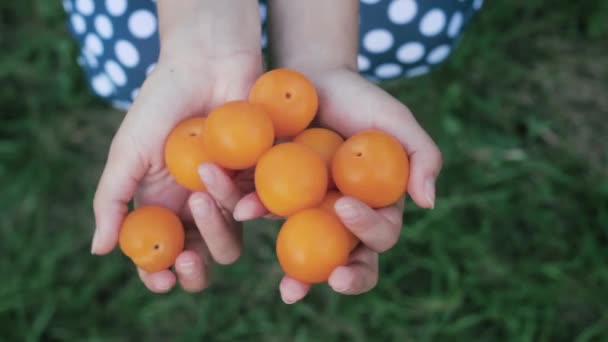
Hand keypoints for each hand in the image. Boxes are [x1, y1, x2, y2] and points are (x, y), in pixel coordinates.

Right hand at [91, 0, 263, 292]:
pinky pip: (256, 207)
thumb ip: (111, 199)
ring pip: (231, 240)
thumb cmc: (161, 104)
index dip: (159, 275)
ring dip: (216, 221)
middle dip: (194, 269)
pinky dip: (243, 197)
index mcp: (162, 206)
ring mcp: (227, 196)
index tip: (161, 279)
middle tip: (188, 259)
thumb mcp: (128, 151)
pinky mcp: (257, 180)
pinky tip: (223, 169)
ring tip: (203, 176)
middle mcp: (195, 208)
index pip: (162, 256)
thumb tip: (97, 250)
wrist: (207, 64)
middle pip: (201, 259)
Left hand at [234, 67, 441, 302]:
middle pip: (346, 261)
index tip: (346, 207)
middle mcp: (343, 218)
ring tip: (288, 288)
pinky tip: (241, 209)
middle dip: (334, 278)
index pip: (381, 234)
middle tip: (314, 285)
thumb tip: (428, 203)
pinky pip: (264, 211)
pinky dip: (252, 210)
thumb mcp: (396, 120)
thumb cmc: (361, 99)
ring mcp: (308, 211)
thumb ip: (422, 155)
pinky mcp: (276, 195)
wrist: (315, 79)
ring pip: (302, 249)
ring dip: (292, 270)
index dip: (369, 233)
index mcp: (377, 206)